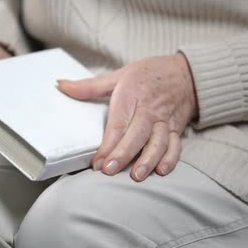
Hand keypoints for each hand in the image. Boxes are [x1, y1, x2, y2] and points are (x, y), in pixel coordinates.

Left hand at [57, 54, 197, 181]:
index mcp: (132, 95)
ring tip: (137, 175)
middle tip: (111, 170)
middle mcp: (150, 109)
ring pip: (158, 142)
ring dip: (148, 159)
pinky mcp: (177, 128)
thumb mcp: (119, 75)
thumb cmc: (149, 74)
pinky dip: (170, 158)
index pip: (119, 123)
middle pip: (137, 134)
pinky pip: (175, 145)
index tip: (97, 162)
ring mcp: (165, 120)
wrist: (186, 72)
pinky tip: (161, 171)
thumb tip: (61, 85)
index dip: (108, 144)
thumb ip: (89, 86)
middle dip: (124, 153)